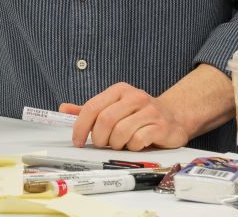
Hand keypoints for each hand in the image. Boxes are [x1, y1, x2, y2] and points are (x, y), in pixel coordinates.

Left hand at [60, 81, 189, 149]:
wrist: (173, 117)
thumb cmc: (138, 114)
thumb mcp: (114, 107)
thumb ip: (90, 110)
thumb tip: (64, 109)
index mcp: (119, 90)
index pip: (92, 107)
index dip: (81, 126)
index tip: (78, 140)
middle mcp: (134, 96)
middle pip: (105, 120)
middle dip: (99, 138)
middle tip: (102, 144)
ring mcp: (149, 110)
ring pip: (121, 132)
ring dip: (116, 144)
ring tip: (120, 144)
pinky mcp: (161, 125)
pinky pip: (138, 140)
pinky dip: (132, 147)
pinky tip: (135, 144)